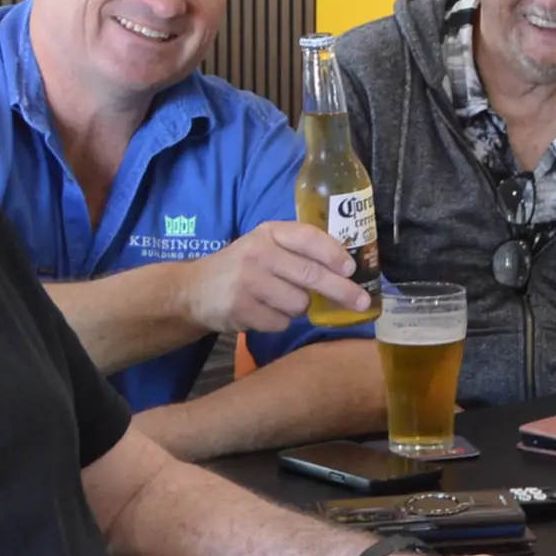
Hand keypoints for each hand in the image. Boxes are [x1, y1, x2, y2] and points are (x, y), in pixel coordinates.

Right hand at [188, 220, 369, 332]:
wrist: (193, 290)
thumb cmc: (243, 267)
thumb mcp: (265, 246)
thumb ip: (298, 251)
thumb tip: (348, 269)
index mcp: (269, 233)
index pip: (308, 237)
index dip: (334, 253)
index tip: (352, 269)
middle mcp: (258, 253)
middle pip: (311, 274)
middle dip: (342, 291)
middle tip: (362, 302)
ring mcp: (248, 282)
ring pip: (299, 303)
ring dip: (299, 308)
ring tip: (281, 300)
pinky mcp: (241, 309)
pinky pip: (281, 322)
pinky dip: (280, 322)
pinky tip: (263, 311)